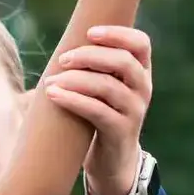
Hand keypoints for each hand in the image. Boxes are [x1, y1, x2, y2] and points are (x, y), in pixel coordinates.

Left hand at [41, 25, 151, 194]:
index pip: (141, 43)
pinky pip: (97, 111)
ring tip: (50, 82)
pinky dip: (73, 100)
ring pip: (107, 86)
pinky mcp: (120, 132)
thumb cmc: (99, 116)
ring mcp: (135, 111)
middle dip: (89, 56)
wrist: (111, 162)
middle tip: (62, 60)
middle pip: (123, 61)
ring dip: (75, 80)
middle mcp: (143, 89)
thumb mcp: (102, 88)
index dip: (118, 34)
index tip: (89, 32)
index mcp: (140, 72)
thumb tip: (61, 45)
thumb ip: (93, 67)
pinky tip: (53, 95)